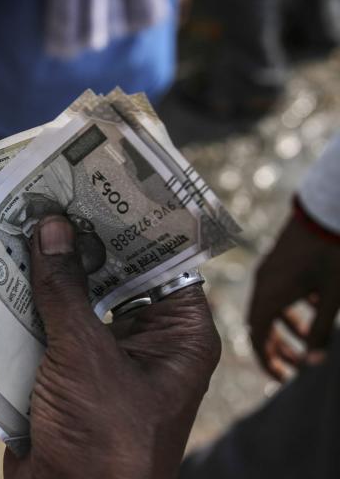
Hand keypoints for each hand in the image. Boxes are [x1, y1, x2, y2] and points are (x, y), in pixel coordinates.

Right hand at [3, 216, 220, 478]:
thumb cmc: (103, 437)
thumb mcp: (86, 354)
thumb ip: (66, 290)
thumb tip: (52, 227)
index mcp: (178, 335)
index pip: (160, 260)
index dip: (127, 221)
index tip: (92, 182)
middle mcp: (145, 342)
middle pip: (111, 278)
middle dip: (73, 245)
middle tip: (41, 199)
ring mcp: (102, 361)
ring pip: (74, 304)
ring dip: (42, 276)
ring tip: (11, 228)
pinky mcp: (64, 377)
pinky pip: (46, 332)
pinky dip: (22, 310)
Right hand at [248, 213, 339, 380]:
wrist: (328, 210)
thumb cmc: (333, 255)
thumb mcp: (333, 298)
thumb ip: (321, 331)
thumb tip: (314, 362)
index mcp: (269, 297)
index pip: (258, 338)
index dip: (268, 360)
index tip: (282, 378)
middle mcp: (263, 285)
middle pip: (262, 325)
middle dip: (279, 347)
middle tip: (298, 365)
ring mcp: (270, 271)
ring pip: (271, 307)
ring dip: (288, 327)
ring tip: (310, 338)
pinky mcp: (280, 261)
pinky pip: (278, 291)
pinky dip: (293, 307)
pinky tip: (317, 307)